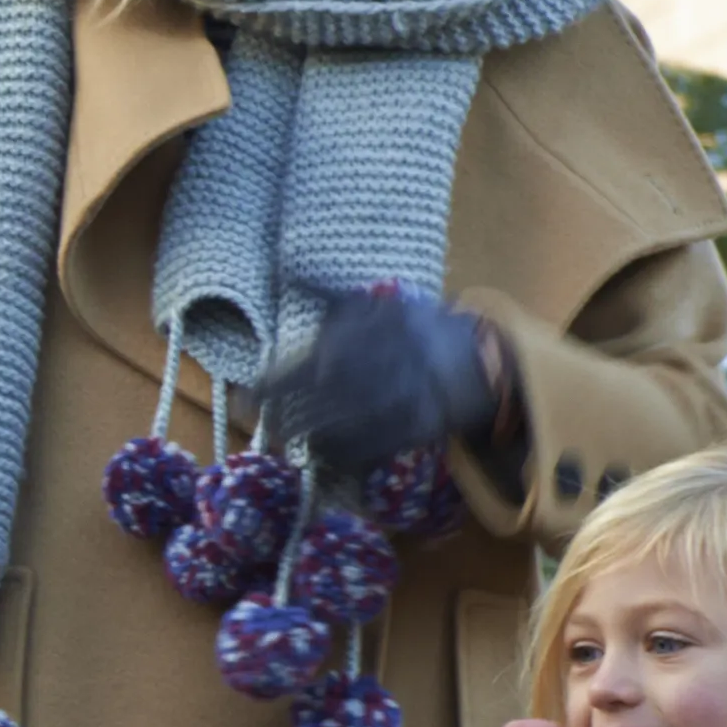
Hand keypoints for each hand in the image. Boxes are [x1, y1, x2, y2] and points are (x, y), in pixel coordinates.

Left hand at [267, 278, 516, 474]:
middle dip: (287, 416)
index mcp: (364, 334)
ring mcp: (398, 398)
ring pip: (342, 424)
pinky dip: (345, 453)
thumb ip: (330, 294)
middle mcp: (377, 367)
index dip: (273, 384)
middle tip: (268, 426)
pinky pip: (372, 446)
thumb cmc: (416, 327)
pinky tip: (326, 456)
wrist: (479, 356)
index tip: (248, 397)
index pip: (306, 362)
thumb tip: (289, 271)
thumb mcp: (378, 303)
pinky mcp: (416, 427)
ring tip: (293, 441)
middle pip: (318, 399)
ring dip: (311, 436)